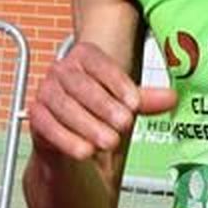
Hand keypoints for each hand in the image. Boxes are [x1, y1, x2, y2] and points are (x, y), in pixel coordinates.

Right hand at [28, 42, 176, 159]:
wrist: (75, 133)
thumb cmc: (102, 110)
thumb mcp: (125, 103)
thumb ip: (146, 99)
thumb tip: (171, 98)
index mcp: (84, 56)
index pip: (99, 63)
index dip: (118, 83)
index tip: (135, 103)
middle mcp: (61, 70)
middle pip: (81, 86)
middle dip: (104, 107)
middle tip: (125, 124)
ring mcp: (46, 91)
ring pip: (64, 106)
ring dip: (88, 125)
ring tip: (109, 142)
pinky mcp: (36, 115)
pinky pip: (48, 125)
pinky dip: (67, 140)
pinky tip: (84, 151)